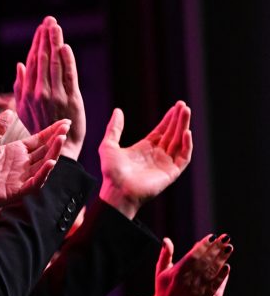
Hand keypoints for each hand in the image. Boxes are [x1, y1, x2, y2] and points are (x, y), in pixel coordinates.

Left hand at [0, 109, 68, 211]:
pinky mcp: (16, 191)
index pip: (38, 141)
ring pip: (43, 166)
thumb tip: (10, 112)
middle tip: (67, 127)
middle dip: (56, 139)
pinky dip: (43, 174)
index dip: (51, 132)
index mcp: (15, 153)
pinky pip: (34, 183)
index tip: (64, 122)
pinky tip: (50, 162)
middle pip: (44, 151)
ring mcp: (20, 178)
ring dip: (53, 153)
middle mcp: (21, 165)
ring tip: (60, 139)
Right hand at [14, 16, 85, 159]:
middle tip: (50, 20)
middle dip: (46, 37)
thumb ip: (19, 86)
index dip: (36, 43)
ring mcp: (55, 95)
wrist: (57, 146)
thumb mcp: (23, 109)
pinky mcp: (71, 99)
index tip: (41, 28)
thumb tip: (19, 64)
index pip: (32, 62)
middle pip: (42, 59)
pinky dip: (66, 61)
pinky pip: (68, 76)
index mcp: (26, 93)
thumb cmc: (39, 128)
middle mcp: (39, 92)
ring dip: (55, 43)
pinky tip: (64, 47)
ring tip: (56, 27)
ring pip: (54, 64)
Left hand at [99, 101, 192, 217]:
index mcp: (145, 148)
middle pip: (172, 134)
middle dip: (179, 119)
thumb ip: (114, 128)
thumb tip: (118, 110)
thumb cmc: (111, 171)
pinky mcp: (171, 173)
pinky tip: (186, 132)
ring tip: (186, 112)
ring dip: (184, 127)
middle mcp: (157, 155)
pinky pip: (183, 157)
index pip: (162, 131)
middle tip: (184, 105)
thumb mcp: (108, 145)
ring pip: (179, 142)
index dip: (169, 119)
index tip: (176, 106)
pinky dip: (186, 145)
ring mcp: (165, 163)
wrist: (117, 190)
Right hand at [153, 236, 230, 295]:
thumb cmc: (163, 290)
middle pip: (206, 260)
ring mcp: (198, 288)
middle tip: (226, 238)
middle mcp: (189, 279)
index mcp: (178, 271)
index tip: (212, 236)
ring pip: (212, 270)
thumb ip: (165, 255)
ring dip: (222, 259)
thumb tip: (166, 239)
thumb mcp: (161, 271)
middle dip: (216, 248)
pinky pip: (215, 284)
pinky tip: (227, 267)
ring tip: (229, 248)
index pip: (194, 254)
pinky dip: (222, 275)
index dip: (204, 245)